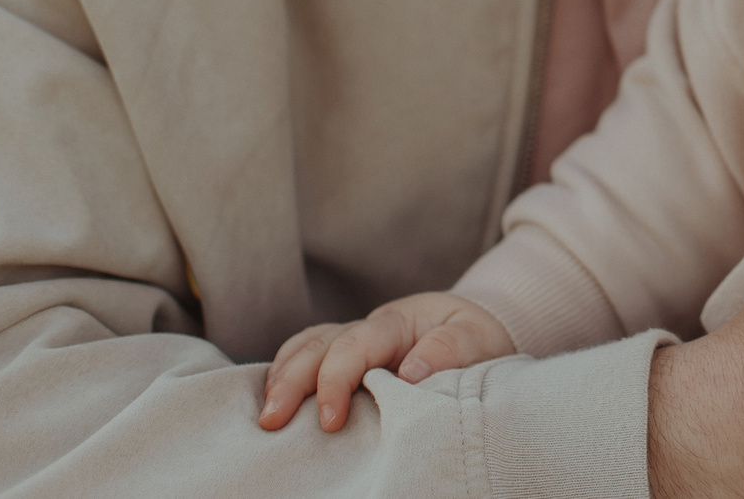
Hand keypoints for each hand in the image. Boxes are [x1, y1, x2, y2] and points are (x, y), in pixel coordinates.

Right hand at [258, 291, 515, 431]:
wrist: (475, 332)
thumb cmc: (477, 340)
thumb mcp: (479, 341)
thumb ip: (450, 349)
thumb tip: (410, 372)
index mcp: (398, 321)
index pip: (356, 344)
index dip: (336, 379)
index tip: (330, 421)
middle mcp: (367, 327)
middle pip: (318, 344)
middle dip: (291, 381)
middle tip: (272, 422)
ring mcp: (351, 341)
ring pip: (304, 347)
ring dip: (279, 378)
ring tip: (264, 417)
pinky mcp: (344, 358)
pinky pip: (305, 358)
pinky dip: (282, 375)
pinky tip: (269, 401)